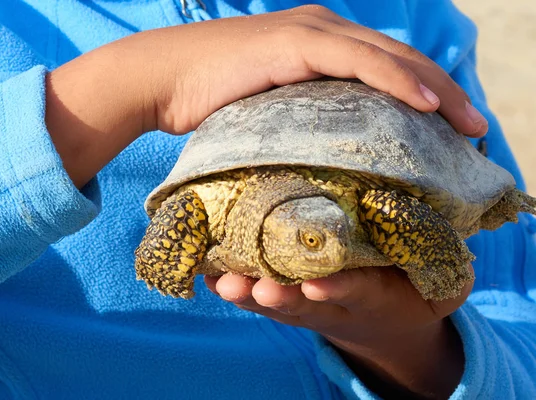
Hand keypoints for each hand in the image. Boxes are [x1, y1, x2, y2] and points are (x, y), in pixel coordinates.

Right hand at [45, 6, 486, 186]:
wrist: (163, 80)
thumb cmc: (208, 104)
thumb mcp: (268, 115)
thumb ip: (300, 123)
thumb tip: (323, 161)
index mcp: (321, 44)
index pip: (388, 69)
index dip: (426, 95)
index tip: (452, 132)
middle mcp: (324, 29)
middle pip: (402, 62)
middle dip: (446, 94)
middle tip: (475, 131)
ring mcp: (313, 32)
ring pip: (392, 59)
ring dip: (437, 91)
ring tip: (468, 125)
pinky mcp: (299, 42)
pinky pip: (362, 63)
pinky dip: (399, 83)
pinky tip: (429, 106)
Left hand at [205, 265, 472, 398]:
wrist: (382, 321)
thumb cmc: (410, 289)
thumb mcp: (438, 284)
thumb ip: (437, 266)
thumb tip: (439, 238)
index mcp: (374, 297)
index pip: (356, 291)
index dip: (338, 287)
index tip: (319, 282)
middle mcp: (333, 303)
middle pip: (303, 302)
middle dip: (281, 295)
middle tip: (260, 288)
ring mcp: (304, 303)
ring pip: (272, 301)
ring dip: (248, 292)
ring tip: (223, 282)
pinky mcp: (284, 299)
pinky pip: (253, 296)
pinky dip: (229, 284)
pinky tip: (206, 273)